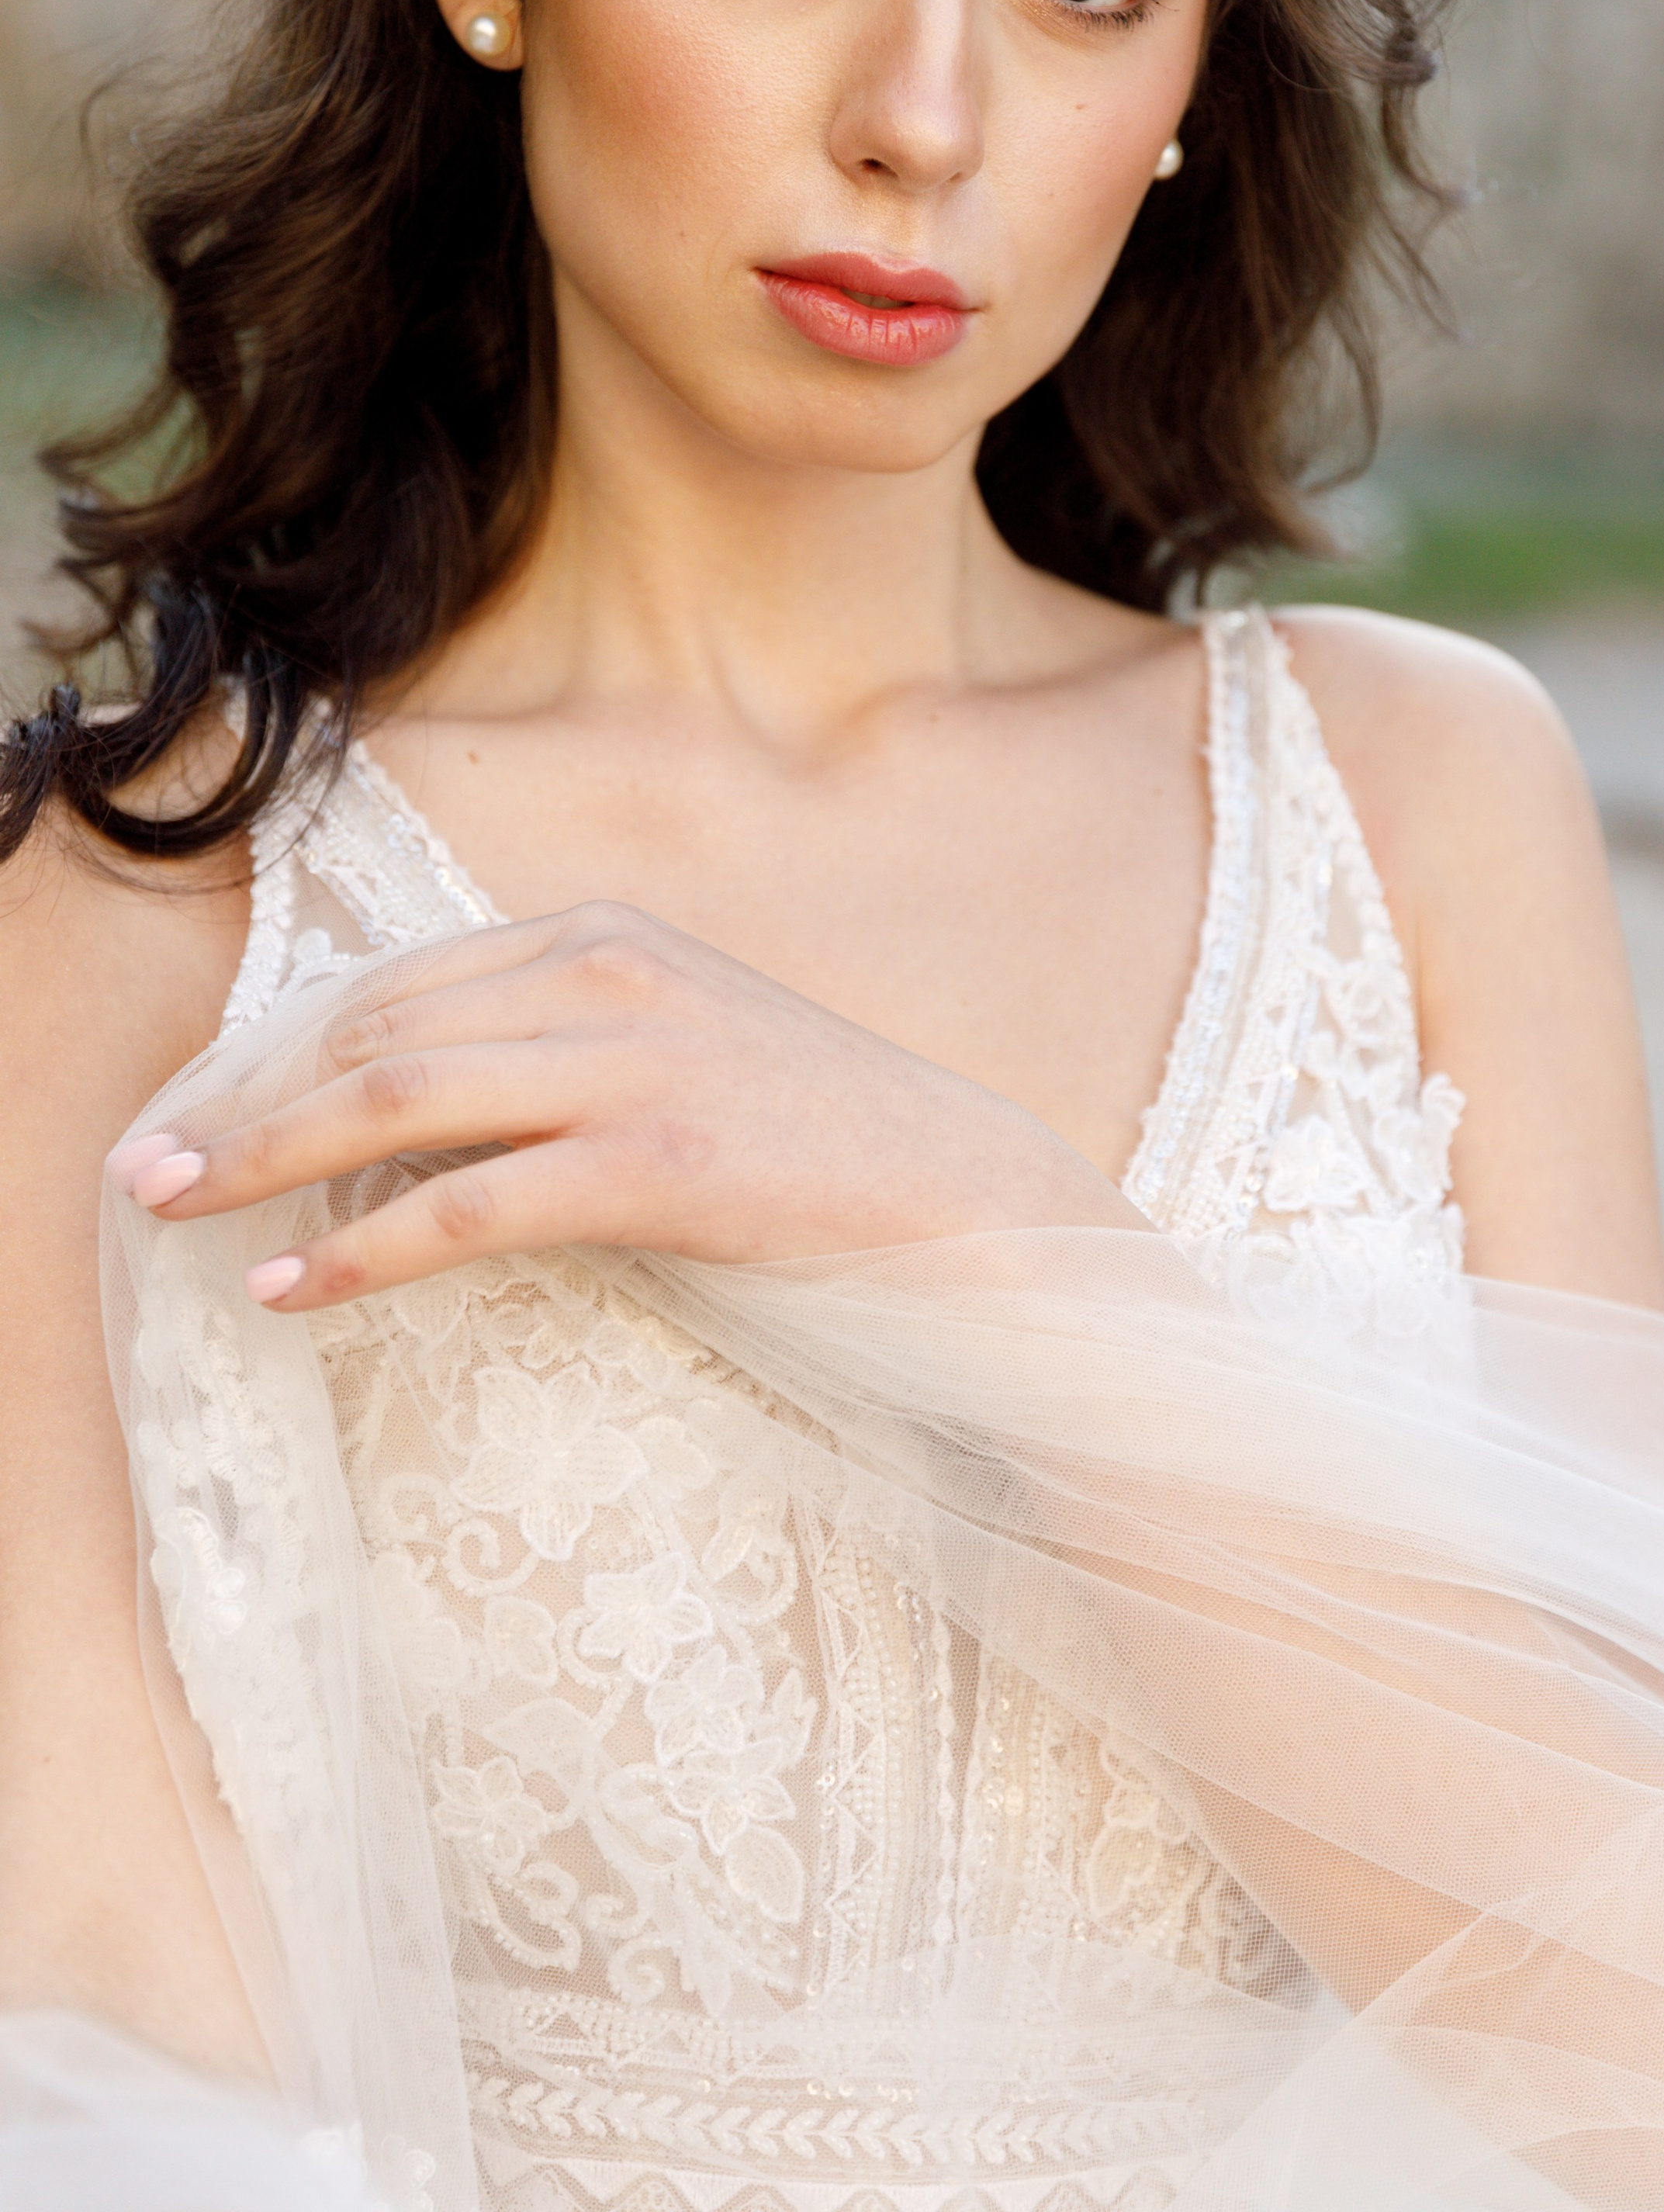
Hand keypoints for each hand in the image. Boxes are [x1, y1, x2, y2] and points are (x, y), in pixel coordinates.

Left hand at [106, 901, 1139, 1307]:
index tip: (197, 1107)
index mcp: (607, 933)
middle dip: (241, 1098)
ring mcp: (639, 1061)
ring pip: (397, 1095)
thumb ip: (559, 1047)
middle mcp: (610, 972)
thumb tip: (412, 1098)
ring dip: (265, 1157)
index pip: (397, 980)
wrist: (966, 1198)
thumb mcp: (679, 1050)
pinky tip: (289, 1285)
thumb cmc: (814, 1139)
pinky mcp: (662, 1162)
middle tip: (143, 1167)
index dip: (276, 1046)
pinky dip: (360, 1245)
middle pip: (373, 1025)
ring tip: (175, 1210)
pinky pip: (469, 1202)